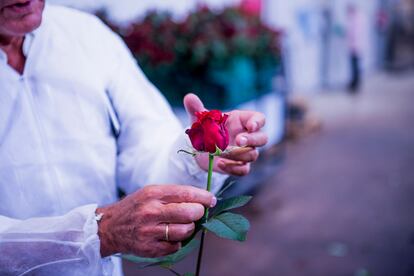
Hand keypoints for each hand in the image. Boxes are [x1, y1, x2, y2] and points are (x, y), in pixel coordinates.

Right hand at [97, 185, 215, 256]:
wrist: (109, 227)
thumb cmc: (135, 207)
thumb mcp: (150, 192)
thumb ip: (174, 195)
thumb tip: (202, 200)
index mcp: (153, 194)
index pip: (186, 193)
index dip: (204, 197)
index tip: (211, 199)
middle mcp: (151, 212)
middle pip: (189, 213)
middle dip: (199, 212)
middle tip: (198, 212)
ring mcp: (150, 232)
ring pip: (185, 231)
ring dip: (190, 228)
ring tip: (183, 224)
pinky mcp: (149, 248)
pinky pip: (176, 246)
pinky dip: (178, 241)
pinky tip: (169, 235)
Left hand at [184, 93, 267, 175]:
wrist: (199, 149)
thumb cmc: (206, 129)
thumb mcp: (200, 119)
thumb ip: (196, 108)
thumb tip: (189, 97)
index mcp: (242, 121)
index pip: (259, 119)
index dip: (258, 122)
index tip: (250, 125)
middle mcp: (248, 137)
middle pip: (263, 138)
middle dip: (252, 140)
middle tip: (238, 140)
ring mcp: (245, 152)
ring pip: (253, 155)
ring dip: (237, 155)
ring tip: (219, 152)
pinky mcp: (239, 166)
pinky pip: (244, 170)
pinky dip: (233, 168)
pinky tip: (219, 163)